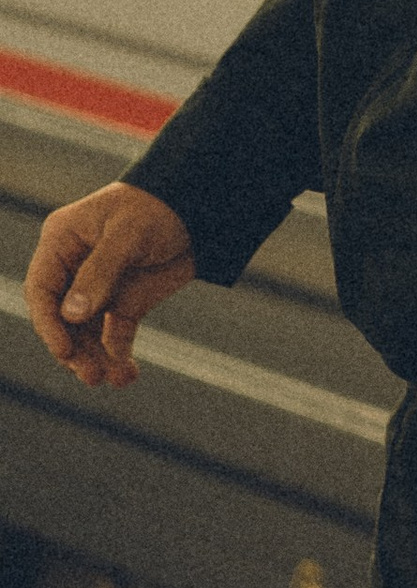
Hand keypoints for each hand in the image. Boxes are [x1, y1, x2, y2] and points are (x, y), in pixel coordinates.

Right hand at [27, 182, 195, 388]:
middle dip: (74, 349)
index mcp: (63, 242)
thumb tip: (71, 314)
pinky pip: (114, 334)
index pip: (42, 290)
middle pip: (62, 318)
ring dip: (95, 358)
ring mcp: (99, 287)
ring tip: (113, 379)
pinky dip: (119, 355)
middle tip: (92, 376)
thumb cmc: (158, 208)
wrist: (202, 208)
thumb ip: (100, 272)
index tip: (63, 351)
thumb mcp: (129, 235)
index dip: (48, 324)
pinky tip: (128, 374)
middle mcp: (75, 267)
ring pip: (86, 332)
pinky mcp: (126, 301)